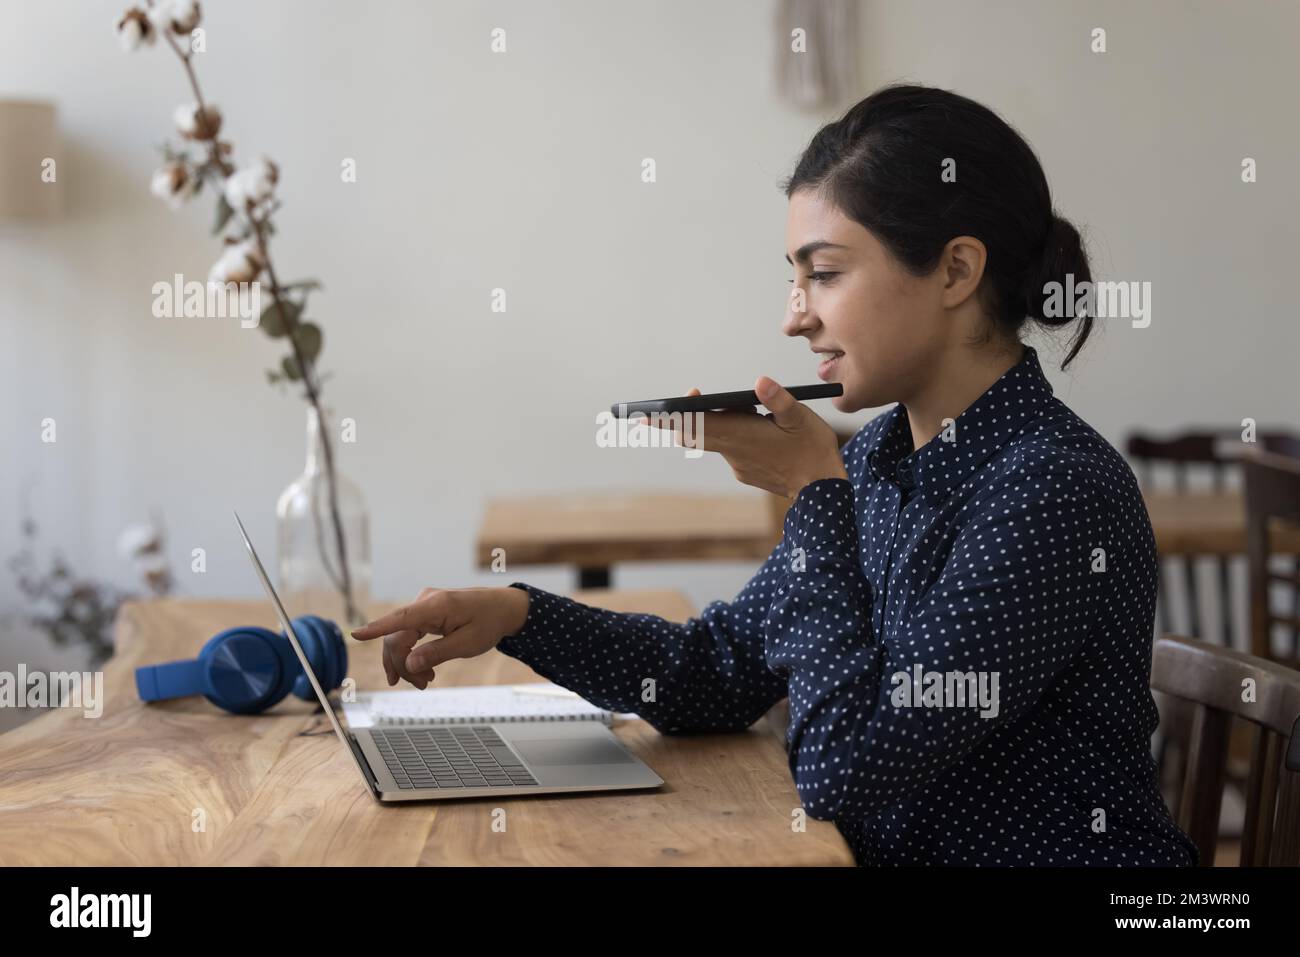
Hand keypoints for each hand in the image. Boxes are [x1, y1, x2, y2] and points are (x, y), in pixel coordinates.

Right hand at [350, 586, 529, 688]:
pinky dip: (412, 653)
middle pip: (398, 637)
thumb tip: (408, 664)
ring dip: (407, 662)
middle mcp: (425, 601)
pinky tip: (421, 671)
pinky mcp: (425, 611)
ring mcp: (423, 605)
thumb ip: (437, 653)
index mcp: (436, 606)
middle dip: (403, 664)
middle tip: (422, 686)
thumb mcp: (467, 644)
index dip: (376, 629)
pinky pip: (408, 634)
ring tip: (423, 682)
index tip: (355, 635)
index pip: (400, 619)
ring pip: (400, 637)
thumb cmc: (489, 622)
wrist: (503, 608)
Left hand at [647, 378, 846, 497]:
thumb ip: (779, 400)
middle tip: (690, 396)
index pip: (695, 427)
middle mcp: (733, 452)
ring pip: (717, 438)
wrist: (821, 493)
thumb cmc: (813, 451)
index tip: (653, 411)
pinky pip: (732, 448)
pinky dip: (736, 435)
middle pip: (695, 434)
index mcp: (741, 436)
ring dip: (722, 422)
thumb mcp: (801, 419)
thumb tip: (760, 382)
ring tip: (752, 409)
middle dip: (684, 417)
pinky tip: (761, 428)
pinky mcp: (745, 472)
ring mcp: (737, 464)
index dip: (671, 419)